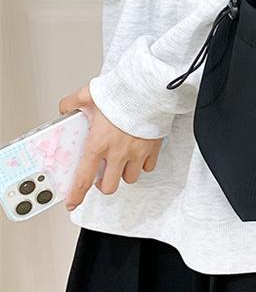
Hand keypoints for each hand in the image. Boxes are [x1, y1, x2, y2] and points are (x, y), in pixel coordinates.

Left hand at [59, 84, 162, 209]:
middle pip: (109, 186)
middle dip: (105, 183)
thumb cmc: (121, 93)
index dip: (76, 195)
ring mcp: (137, 152)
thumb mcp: (88, 95)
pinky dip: (143, 164)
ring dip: (124, 173)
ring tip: (122, 162)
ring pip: (130, 178)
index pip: (83, 178)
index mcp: (98, 144)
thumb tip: (64, 108)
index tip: (72, 202)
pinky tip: (138, 154)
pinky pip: (148, 166)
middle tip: (103, 174)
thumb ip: (72, 103)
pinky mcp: (153, 148)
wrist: (148, 89)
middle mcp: (118, 153)